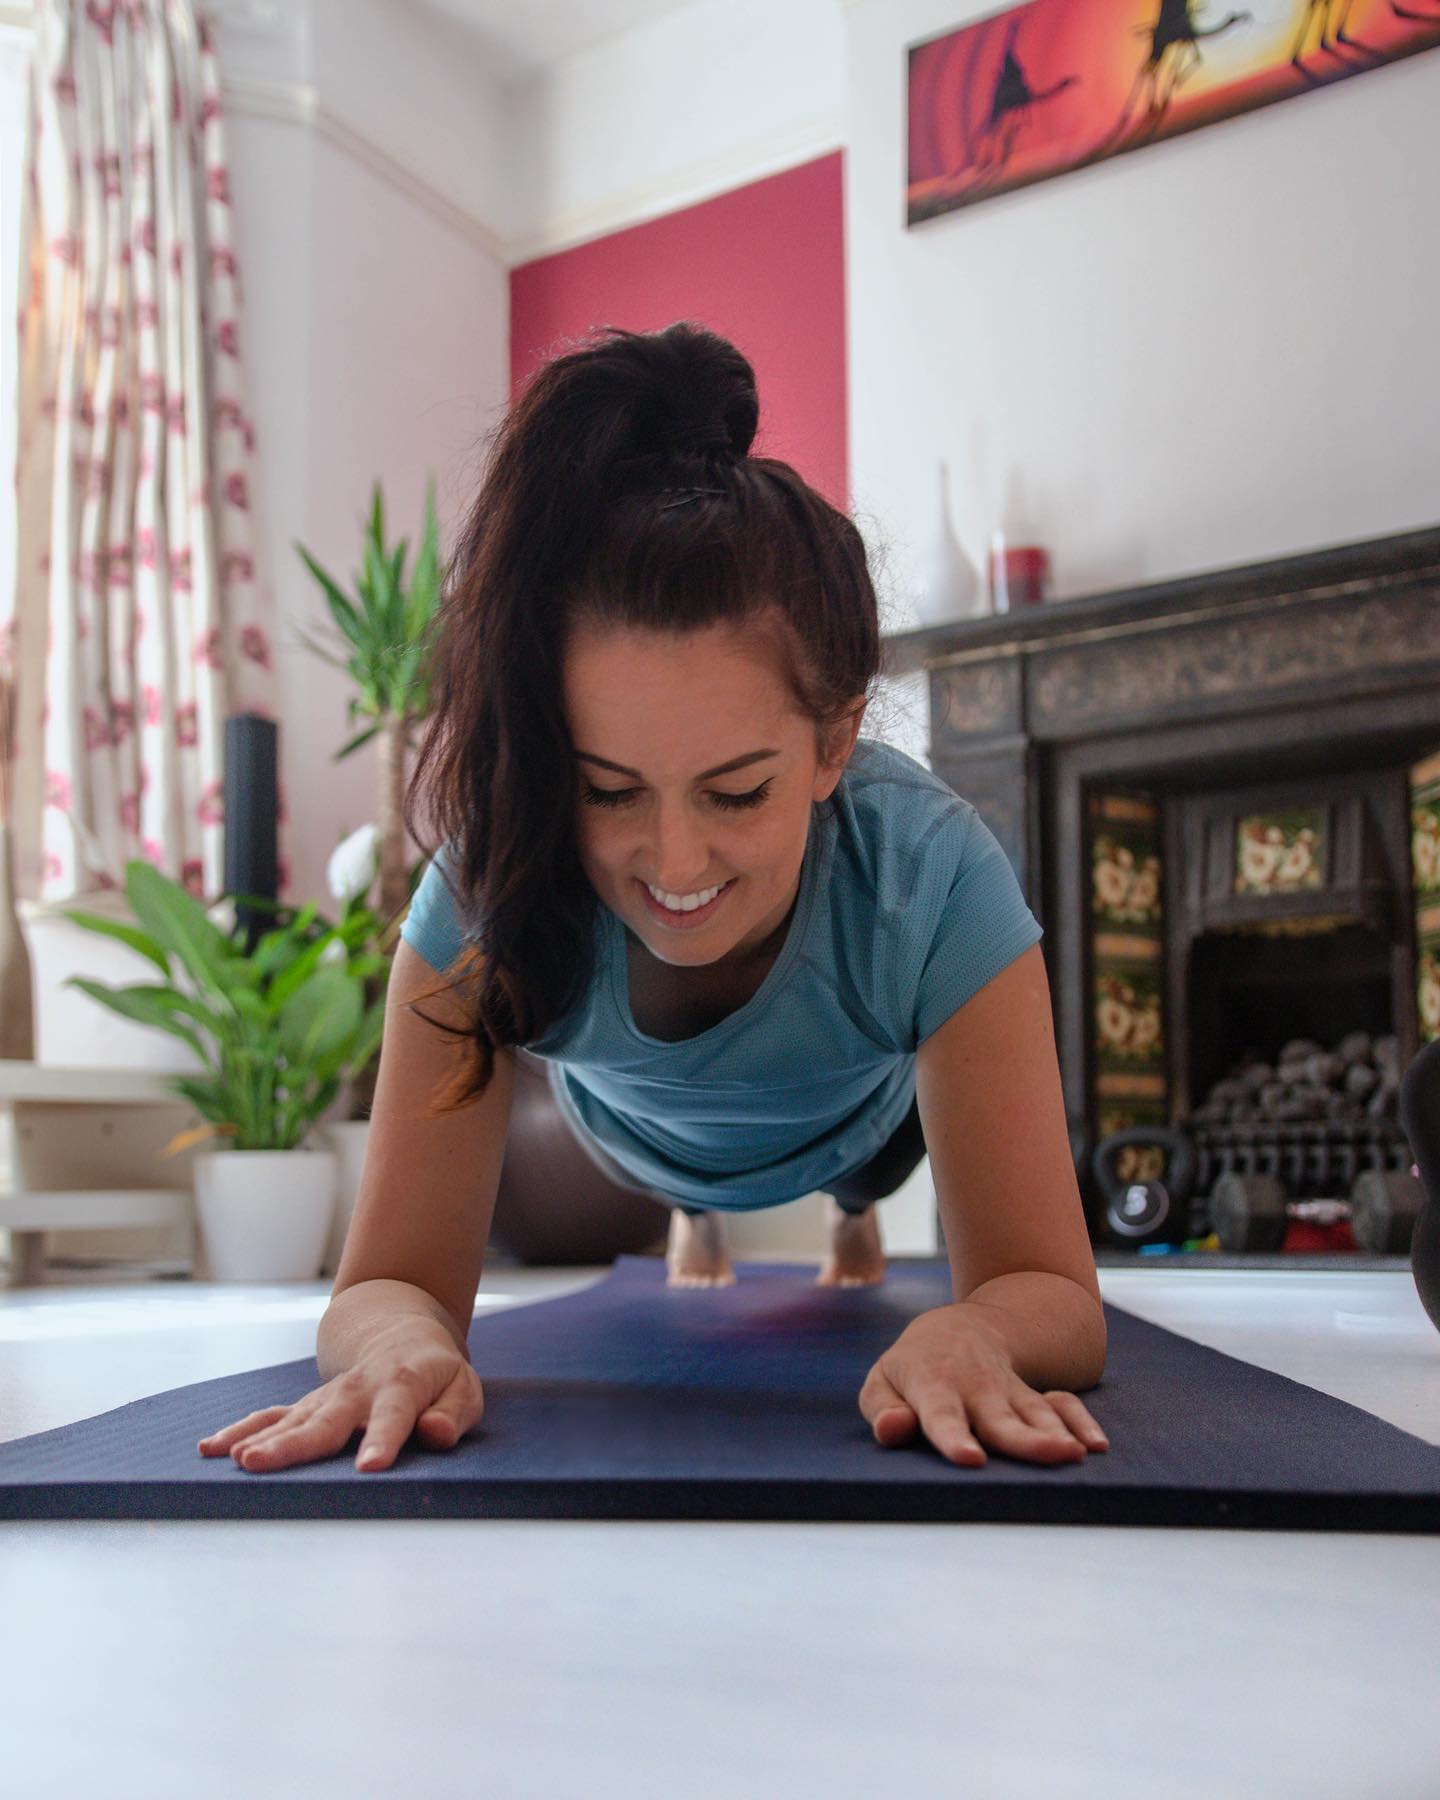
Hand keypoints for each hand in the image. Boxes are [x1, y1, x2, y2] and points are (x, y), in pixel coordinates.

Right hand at [197, 1320, 483, 1473]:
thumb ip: (453, 1413)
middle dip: (295, 1444)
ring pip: (291, 1418)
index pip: (393, 1415)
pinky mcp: (307, 1406)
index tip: (369, 1468)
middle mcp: (357, 1390)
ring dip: (261, 1439)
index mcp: (403, 1384)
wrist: (402, 1338)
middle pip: (326, 1419)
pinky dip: (241, 1430)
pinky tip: (211, 1449)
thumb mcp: (463, 1390)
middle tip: (260, 1463)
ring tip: (236, 1461)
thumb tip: (436, 1434)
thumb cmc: (439, 1377)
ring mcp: (326, 1398)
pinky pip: (271, 1417)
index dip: (382, 1440)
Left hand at [857, 1304, 1109, 1467]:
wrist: (958, 1329)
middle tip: (1053, 1456)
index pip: (943, 1415)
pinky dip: (1081, 1421)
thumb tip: (892, 1430)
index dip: (956, 1438)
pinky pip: (1063, 1404)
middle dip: (1027, 1440)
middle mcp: (977, 1389)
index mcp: (934, 1386)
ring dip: (1058, 1432)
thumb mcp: (883, 1382)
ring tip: (1076, 1454)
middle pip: (1003, 1419)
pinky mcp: (1034, 1396)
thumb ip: (882, 1410)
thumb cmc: (913, 1369)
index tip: (970, 1459)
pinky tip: (1096, 1445)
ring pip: (1037, 1412)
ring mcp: (1010, 1391)